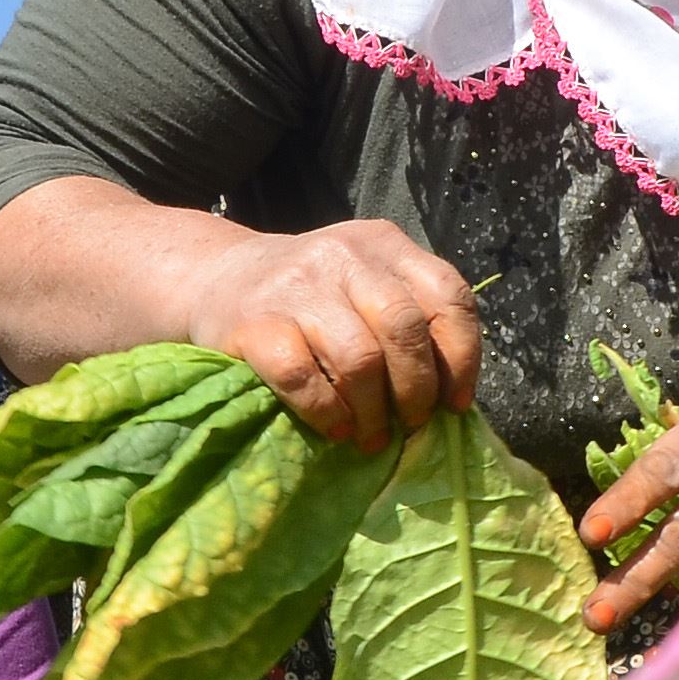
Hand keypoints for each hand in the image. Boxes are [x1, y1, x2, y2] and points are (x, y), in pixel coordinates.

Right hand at [182, 220, 484, 454]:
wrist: (217, 278)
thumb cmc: (310, 296)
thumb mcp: (365, 282)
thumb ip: (409, 317)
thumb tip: (451, 396)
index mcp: (383, 243)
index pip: (446, 294)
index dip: (462, 355)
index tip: (455, 402)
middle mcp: (342, 255)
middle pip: (404, 328)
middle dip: (417, 389)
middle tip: (412, 423)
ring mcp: (295, 286)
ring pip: (359, 359)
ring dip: (373, 412)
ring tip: (372, 436)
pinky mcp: (255, 324)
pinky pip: (303, 379)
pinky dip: (327, 413)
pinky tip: (334, 428)